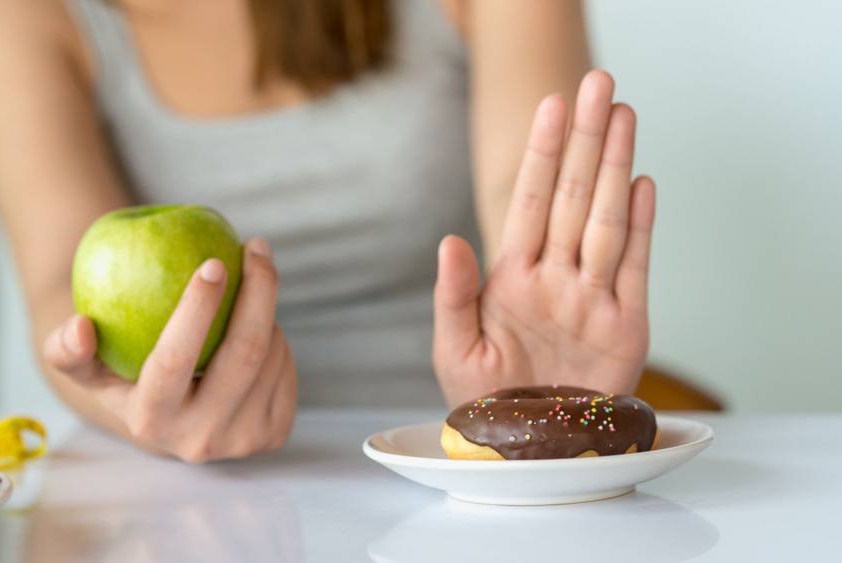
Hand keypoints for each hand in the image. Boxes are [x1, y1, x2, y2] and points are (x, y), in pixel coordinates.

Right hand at [43, 239, 296, 462]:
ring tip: (246, 294)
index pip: (174, 360)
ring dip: (264, 313)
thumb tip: (79, 326)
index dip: (197, 310)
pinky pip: (286, 368)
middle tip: (256, 248)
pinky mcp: (273, 435)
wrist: (170, 423)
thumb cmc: (125, 375)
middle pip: (244, 354)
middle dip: (257, 291)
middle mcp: (199, 440)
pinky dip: (277, 337)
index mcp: (150, 422)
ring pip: (271, 356)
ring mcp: (242, 442)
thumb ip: (68, 350)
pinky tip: (260, 327)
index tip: (213, 262)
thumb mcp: (88, 367)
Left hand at [433, 70, 655, 405]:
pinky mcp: (625, 325)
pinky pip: (634, 267)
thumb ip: (453, 294)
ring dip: (614, 168)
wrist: (527, 450)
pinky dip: (639, 226)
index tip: (550, 107)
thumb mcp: (455, 349)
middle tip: (597, 84)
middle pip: (572, 197)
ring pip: (605, 220)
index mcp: (512, 279)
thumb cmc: (485, 402)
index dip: (540, 154)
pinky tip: (640, 185)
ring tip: (622, 116)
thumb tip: (449, 238)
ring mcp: (592, 298)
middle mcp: (555, 278)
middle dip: (584, 140)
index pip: (528, 202)